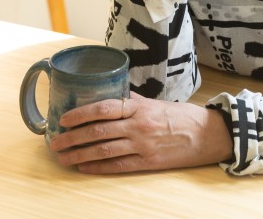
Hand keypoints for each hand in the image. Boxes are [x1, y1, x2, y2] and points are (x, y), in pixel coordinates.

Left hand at [49, 93, 232, 173]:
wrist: (207, 135)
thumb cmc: (181, 116)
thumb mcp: (156, 102)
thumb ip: (133, 100)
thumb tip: (112, 94)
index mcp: (139, 107)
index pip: (103, 108)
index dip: (80, 114)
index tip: (63, 119)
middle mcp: (138, 126)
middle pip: (98, 131)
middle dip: (73, 137)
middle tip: (55, 142)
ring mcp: (143, 145)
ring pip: (104, 150)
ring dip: (80, 154)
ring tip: (63, 157)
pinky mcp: (148, 162)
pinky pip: (118, 165)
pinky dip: (99, 167)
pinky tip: (84, 167)